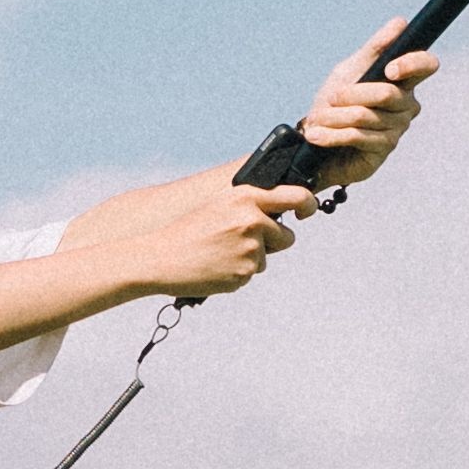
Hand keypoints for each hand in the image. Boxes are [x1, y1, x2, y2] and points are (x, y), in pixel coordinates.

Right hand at [130, 167, 311, 302]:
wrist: (161, 258)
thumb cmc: (189, 230)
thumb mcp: (220, 205)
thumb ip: (250, 204)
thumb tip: (280, 211)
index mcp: (246, 198)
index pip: (295, 195)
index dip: (307, 204)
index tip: (306, 211)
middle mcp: (252, 221)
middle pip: (286, 236)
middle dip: (273, 241)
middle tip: (244, 241)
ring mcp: (250, 249)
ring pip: (267, 257)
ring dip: (251, 258)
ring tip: (220, 253)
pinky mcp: (245, 273)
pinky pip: (252, 273)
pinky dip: (238, 272)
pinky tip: (217, 266)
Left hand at [300, 40, 433, 188]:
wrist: (318, 139)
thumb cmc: (337, 102)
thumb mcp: (349, 71)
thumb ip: (375, 48)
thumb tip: (400, 23)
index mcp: (403, 81)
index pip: (426, 65)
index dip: (412, 64)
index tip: (389, 69)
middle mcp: (407, 105)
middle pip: (386, 93)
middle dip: (350, 94)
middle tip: (329, 98)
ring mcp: (397, 129)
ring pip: (366, 116)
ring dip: (334, 116)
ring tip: (317, 119)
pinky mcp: (383, 150)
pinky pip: (358, 136)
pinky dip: (331, 134)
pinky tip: (316, 135)